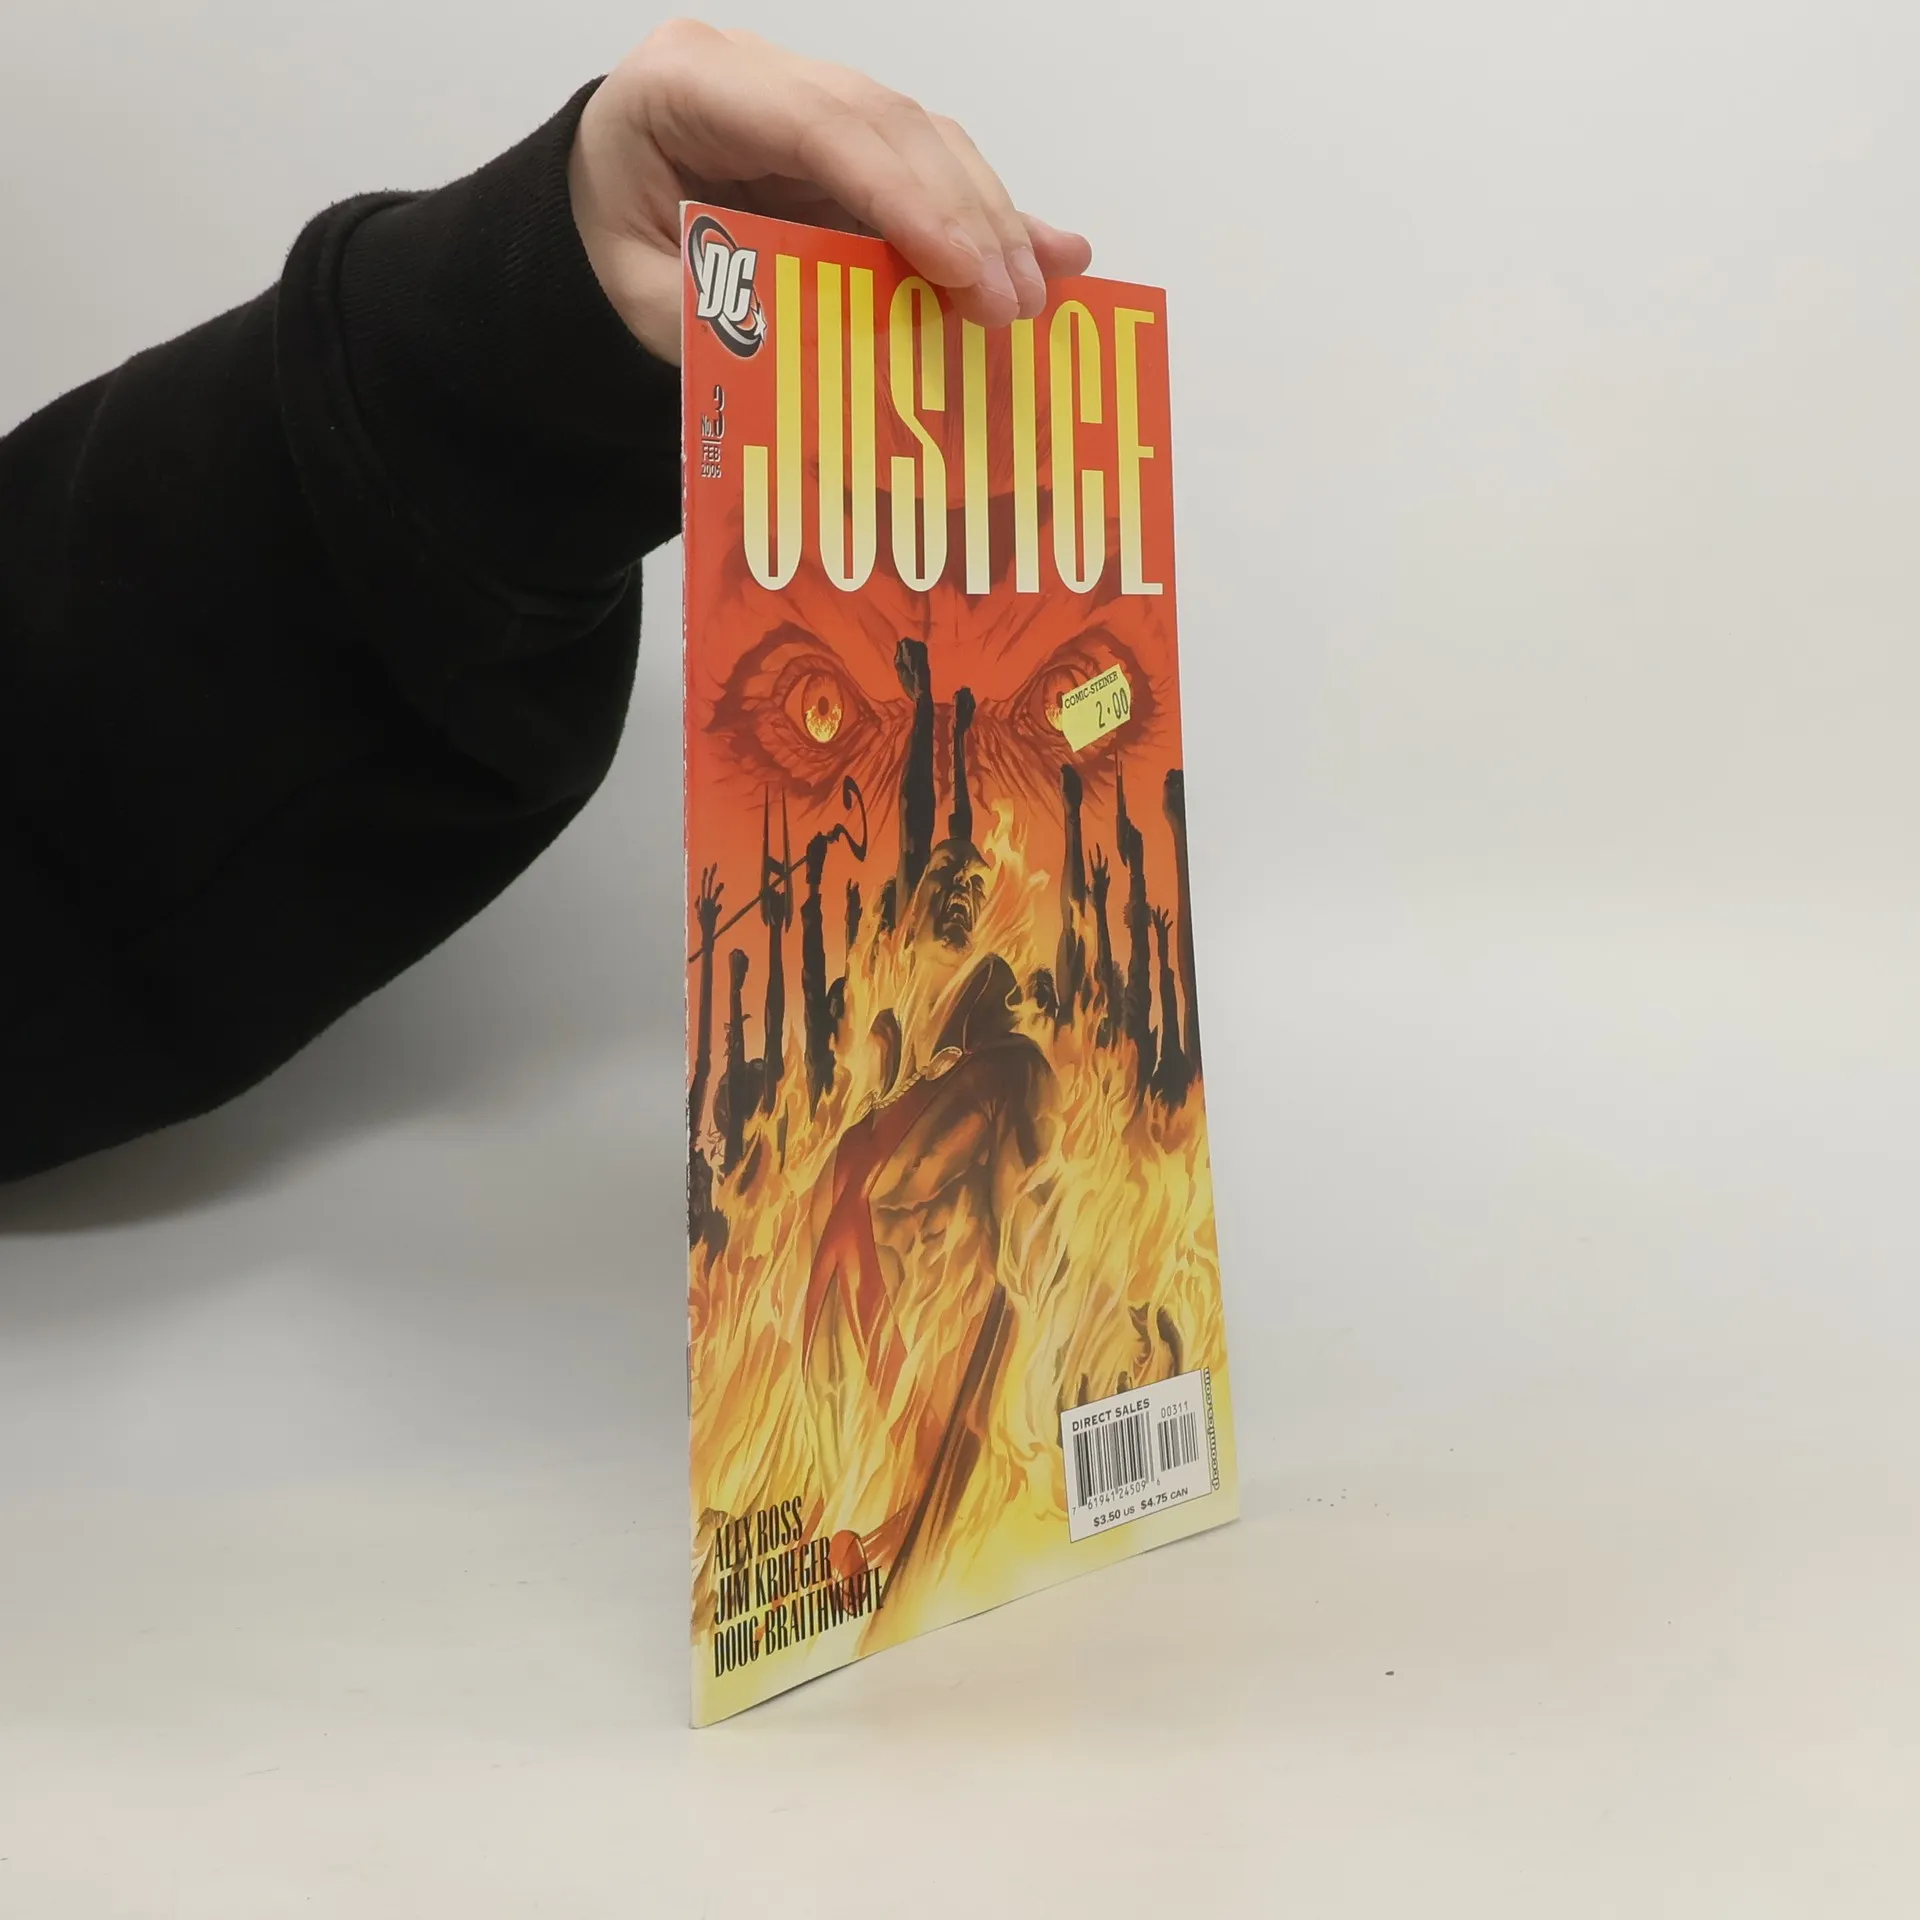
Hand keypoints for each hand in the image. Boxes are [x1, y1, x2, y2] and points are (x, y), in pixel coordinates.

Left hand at [568, 20, 1093, 363]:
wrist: (598, 201)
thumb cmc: (612, 241)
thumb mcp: (639, 293)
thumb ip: (719, 317)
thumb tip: (823, 358)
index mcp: (687, 86)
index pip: (816, 125)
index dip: (901, 193)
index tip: (962, 269)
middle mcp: (759, 71)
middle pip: (887, 123)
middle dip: (963, 214)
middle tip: (1014, 303)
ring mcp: (810, 94)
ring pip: (922, 136)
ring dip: (989, 217)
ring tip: (1037, 291)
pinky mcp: (848, 135)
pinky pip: (927, 165)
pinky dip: (985, 217)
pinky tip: (1049, 253)